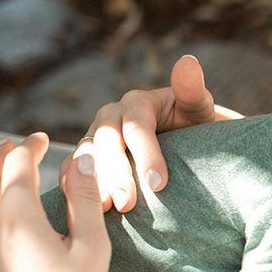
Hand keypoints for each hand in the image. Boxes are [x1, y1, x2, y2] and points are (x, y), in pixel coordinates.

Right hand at [86, 54, 239, 213]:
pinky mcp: (87, 160)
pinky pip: (73, 170)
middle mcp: (111, 118)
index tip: (159, 183)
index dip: (146, 153)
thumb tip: (188, 61)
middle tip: (127, 204)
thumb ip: (192, 89)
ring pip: (86, 156)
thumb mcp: (199, 109)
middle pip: (106, 142)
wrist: (186, 145)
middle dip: (116, 172)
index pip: (137, 126)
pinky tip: (82, 208)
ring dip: (92, 182)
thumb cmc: (195, 127)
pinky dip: (74, 186)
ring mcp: (95, 139)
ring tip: (105, 210)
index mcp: (137, 103)